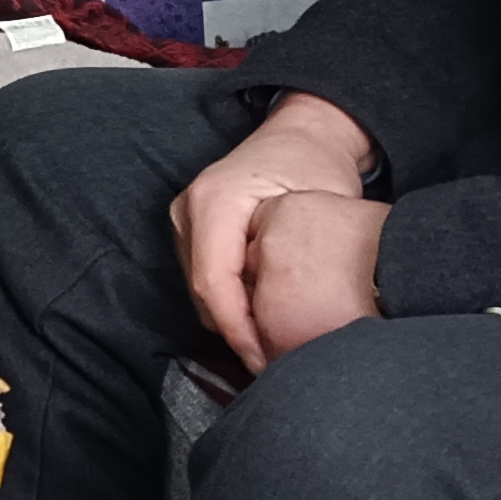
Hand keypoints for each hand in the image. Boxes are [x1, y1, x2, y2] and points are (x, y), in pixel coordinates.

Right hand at [172, 91, 379, 373]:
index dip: (239, 331)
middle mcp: (188, 209)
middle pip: (204, 294)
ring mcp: (183, 220)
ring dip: (234, 322)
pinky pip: (205, 281)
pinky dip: (232, 304)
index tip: (266, 361)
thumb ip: (297, 260)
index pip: (214, 284)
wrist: (302, 136)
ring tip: (274, 345)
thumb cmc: (315, 166)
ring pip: (201, 293)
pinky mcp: (189, 232)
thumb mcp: (317, 209)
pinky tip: (262, 317)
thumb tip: (294, 322)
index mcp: (215, 200)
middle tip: (276, 364)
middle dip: (238, 334)